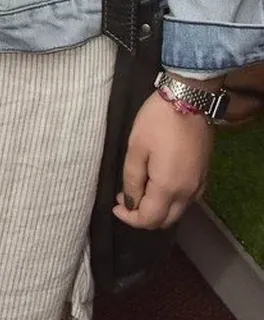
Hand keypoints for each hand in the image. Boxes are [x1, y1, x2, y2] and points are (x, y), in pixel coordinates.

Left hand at [113, 90, 212, 228]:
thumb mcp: (136, 148)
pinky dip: (172, 200)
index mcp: (168, 188)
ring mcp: (199, 184)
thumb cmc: (157, 121)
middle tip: (126, 200)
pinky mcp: (204, 174)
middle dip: (144, 217)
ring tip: (140, 191)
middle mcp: (188, 193)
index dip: (130, 219)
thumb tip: (130, 203)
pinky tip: (160, 185)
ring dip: (159, 209)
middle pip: (166, 220)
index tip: (115, 206)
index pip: (149, 219)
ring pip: (178, 211)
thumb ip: (132, 180)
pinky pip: (187, 199)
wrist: (188, 100)